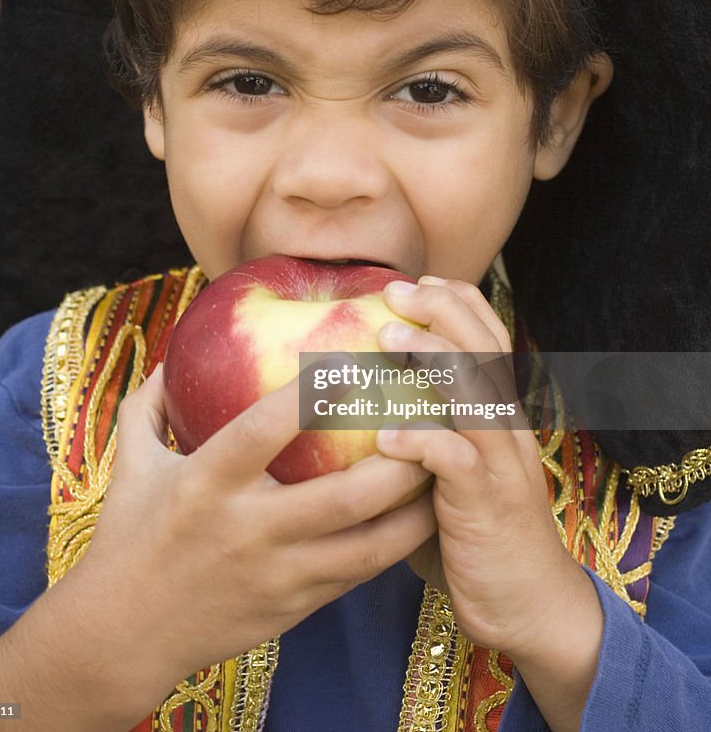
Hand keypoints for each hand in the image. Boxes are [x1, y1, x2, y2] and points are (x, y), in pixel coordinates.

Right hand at [72, 363, 435, 713]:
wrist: (122, 637)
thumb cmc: (128, 538)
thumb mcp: (131, 463)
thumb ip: (151, 404)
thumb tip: (173, 356)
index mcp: (206, 483)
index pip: (265, 428)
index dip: (313, 392)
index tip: (357, 360)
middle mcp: (249, 529)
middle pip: (346, 495)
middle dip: (400, 458)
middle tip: (432, 418)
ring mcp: (278, 575)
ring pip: (369, 544)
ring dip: (415, 507)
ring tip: (445, 467)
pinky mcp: (295, 608)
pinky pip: (358, 574)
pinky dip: (393, 543)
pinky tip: (417, 514)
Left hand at [376, 277, 599, 657]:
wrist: (526, 603)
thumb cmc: (472, 533)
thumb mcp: (449, 472)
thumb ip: (422, 434)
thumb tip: (357, 405)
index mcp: (500, 416)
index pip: (490, 340)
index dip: (459, 303)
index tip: (419, 281)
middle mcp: (507, 429)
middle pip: (485, 350)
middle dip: (443, 311)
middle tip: (395, 290)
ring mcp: (501, 464)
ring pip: (475, 393)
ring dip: (433, 360)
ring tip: (389, 338)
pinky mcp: (488, 503)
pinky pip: (456, 462)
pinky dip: (422, 442)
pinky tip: (386, 435)